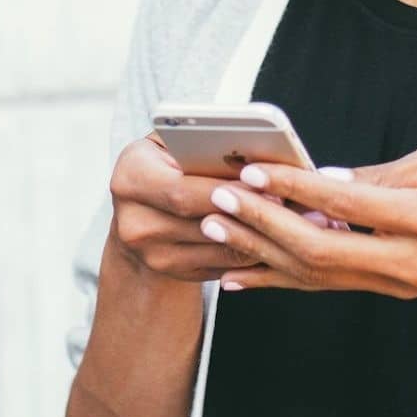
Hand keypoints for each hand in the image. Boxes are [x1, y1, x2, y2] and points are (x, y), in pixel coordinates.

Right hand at [105, 135, 302, 284]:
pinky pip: (220, 265)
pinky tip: (270, 237)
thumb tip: (250, 151)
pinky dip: (248, 252)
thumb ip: (198, 143)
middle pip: (203, 223)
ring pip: (217, 248)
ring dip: (255, 235)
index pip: (182, 191)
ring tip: (285, 217)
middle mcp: (133, 222)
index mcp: (130, 178)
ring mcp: (151, 254)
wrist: (140, 209)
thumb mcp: (170, 143)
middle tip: (284, 200)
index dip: (225, 189)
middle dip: (247, 212)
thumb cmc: (165, 164)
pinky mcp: (170, 272)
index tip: (261, 181)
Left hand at [195, 146, 416, 299]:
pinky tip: (237, 272)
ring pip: (314, 275)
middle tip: (220, 198)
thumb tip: (324, 179)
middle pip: (321, 250)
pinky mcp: (385, 292)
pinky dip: (276, 278)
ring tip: (213, 226)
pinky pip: (322, 287)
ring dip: (259, 251)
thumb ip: (384, 174)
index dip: (297, 187)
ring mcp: (396, 285)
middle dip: (264, 224)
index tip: (254, 169)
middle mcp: (408, 261)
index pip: (349, 204)